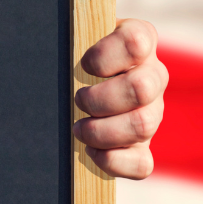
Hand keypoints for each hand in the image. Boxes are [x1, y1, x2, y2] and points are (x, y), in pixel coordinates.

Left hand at [74, 19, 167, 179]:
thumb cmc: (70, 61)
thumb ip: (68, 40)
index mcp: (138, 42)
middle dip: (100, 99)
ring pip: (143, 125)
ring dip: (102, 131)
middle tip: (77, 101)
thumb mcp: (71, 42)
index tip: (85, 66)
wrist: (75, 91)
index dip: (105, 57)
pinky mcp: (143, 146)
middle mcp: (152, 76)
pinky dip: (113, 161)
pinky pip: (142, 163)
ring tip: (78, 129)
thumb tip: (50, 50)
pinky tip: (91, 152)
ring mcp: (152, 113)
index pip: (136, 42)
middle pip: (142, 88)